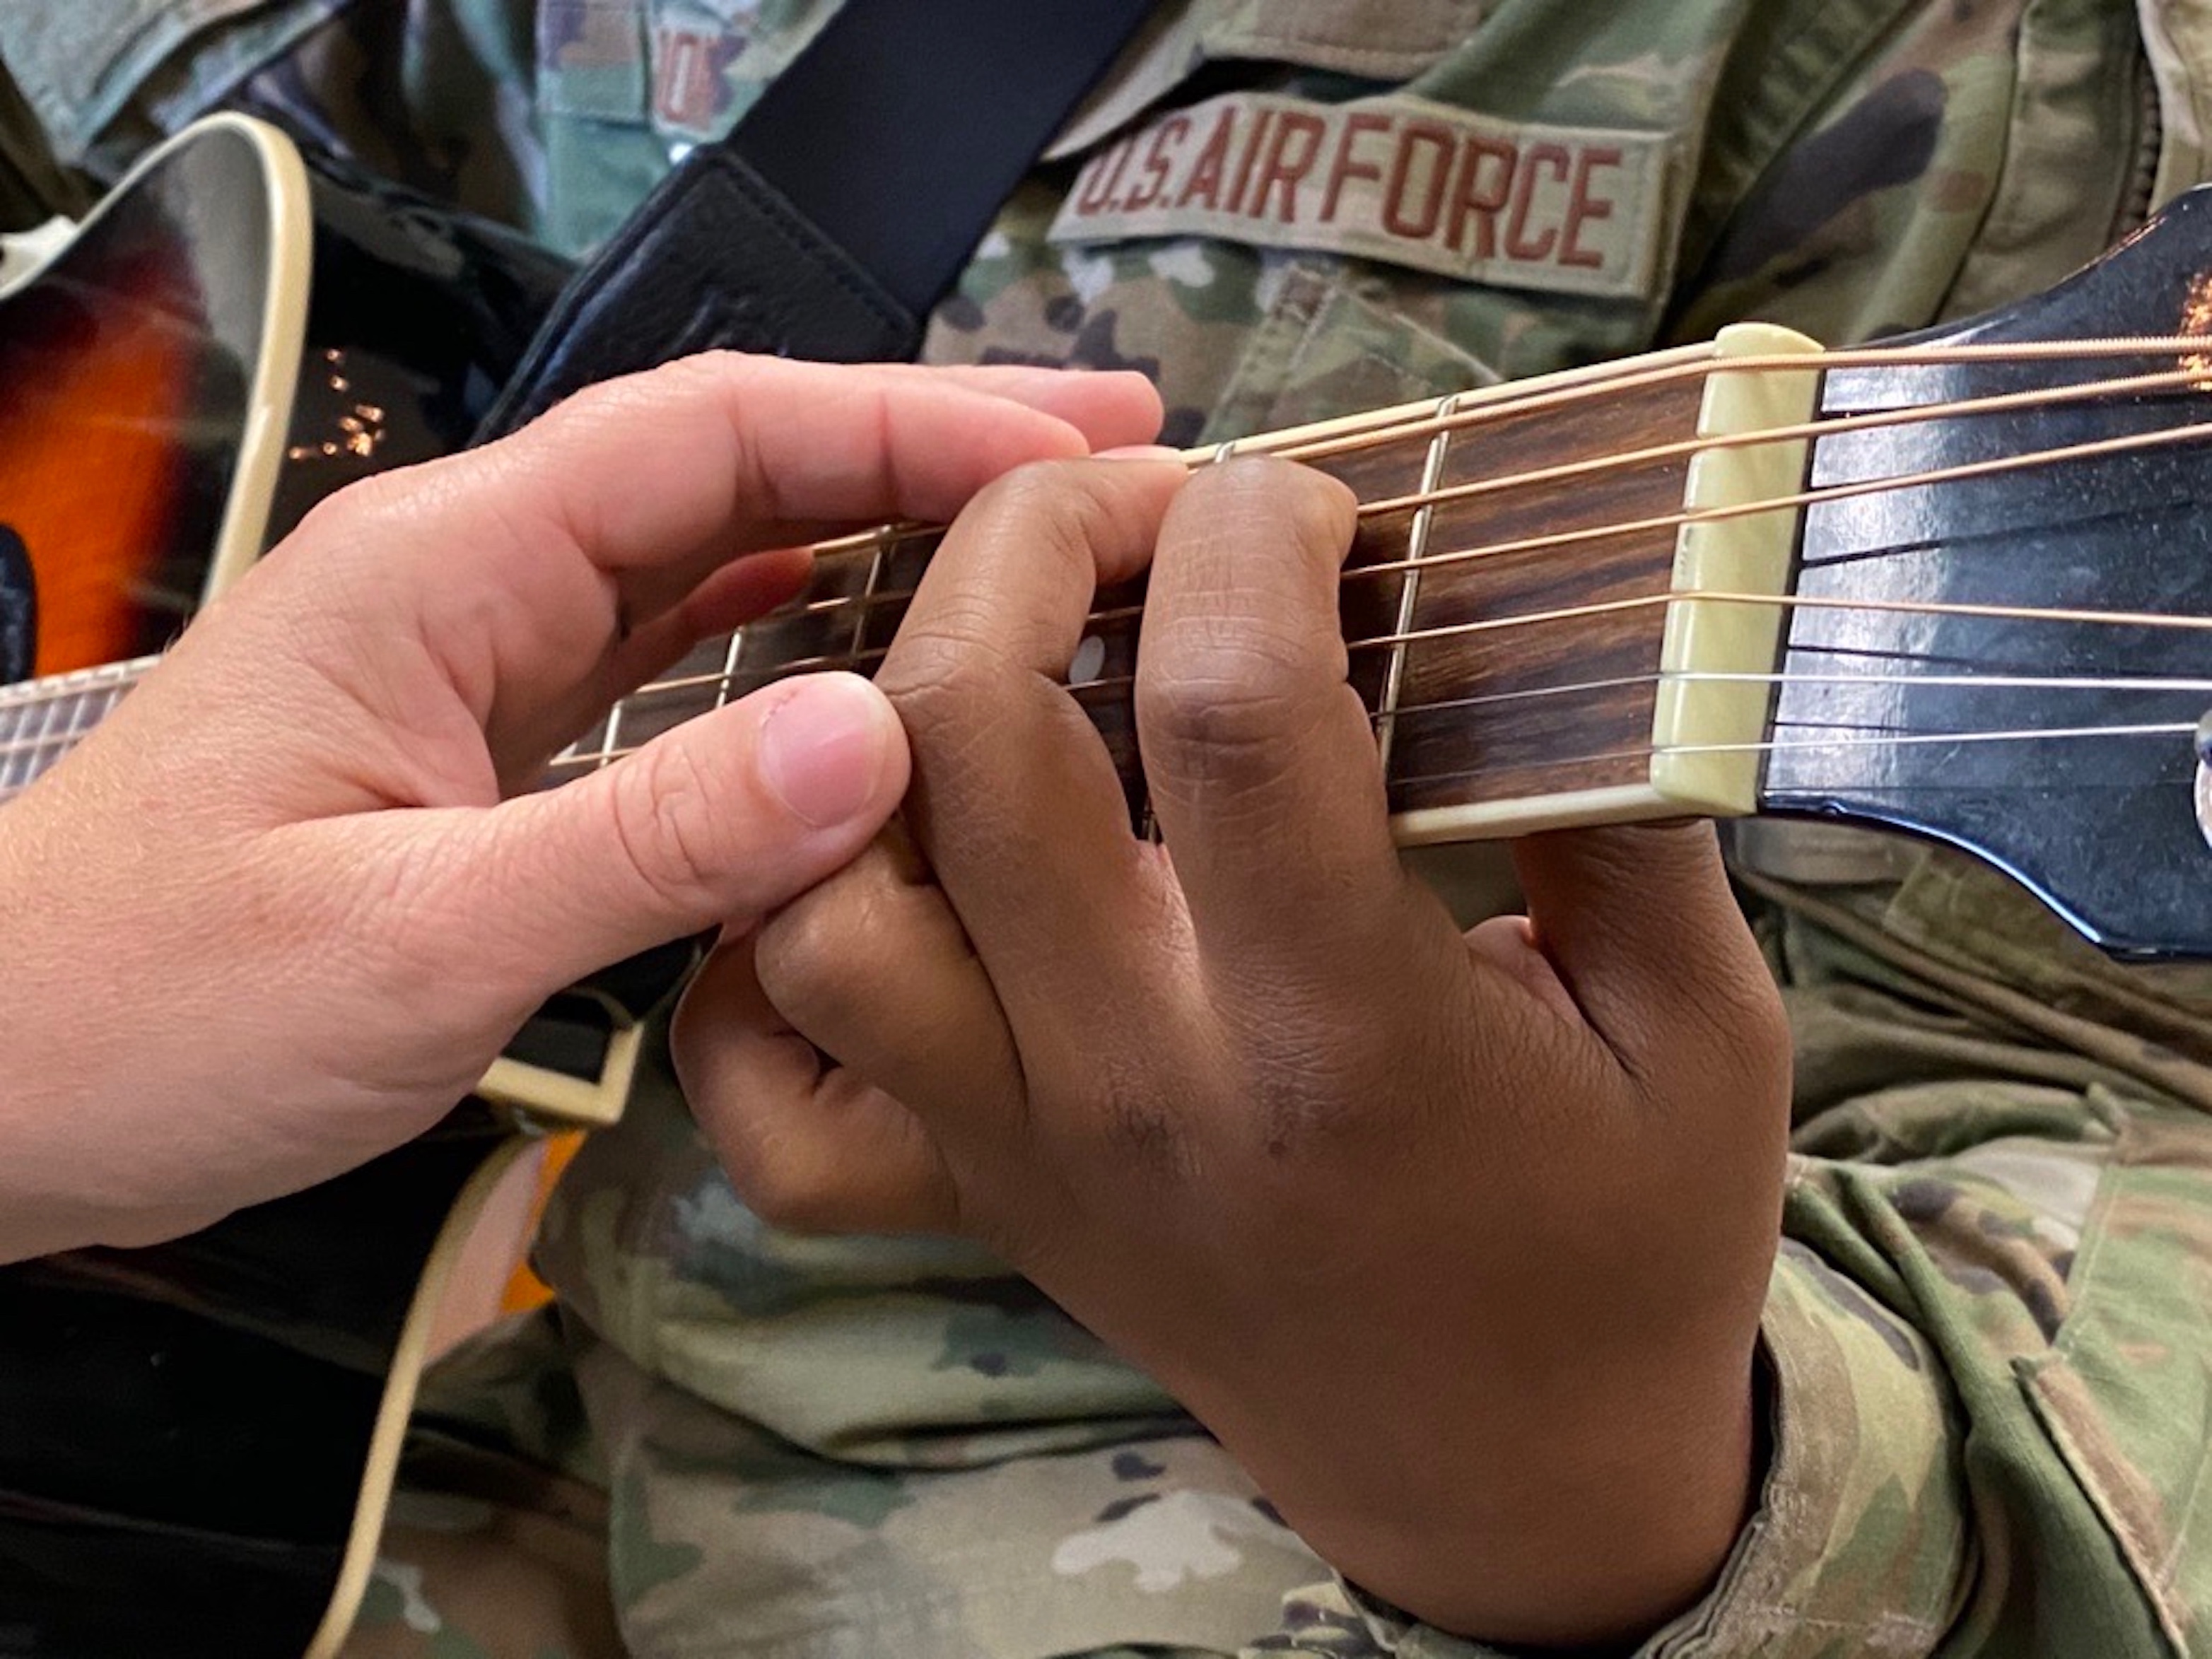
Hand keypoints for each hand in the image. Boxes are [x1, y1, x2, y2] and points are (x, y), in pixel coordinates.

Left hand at [0, 354, 1160, 1261]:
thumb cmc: (152, 1009)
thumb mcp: (418, 933)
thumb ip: (653, 835)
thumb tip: (882, 739)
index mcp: (446, 569)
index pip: (714, 434)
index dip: (908, 421)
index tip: (1070, 439)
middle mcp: (473, 585)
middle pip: (732, 472)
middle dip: (922, 455)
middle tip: (1108, 462)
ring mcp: (481, 666)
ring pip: (712, 567)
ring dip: (870, 547)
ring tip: (1033, 552)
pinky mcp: (488, 752)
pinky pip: (671, 673)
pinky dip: (791, 661)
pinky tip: (882, 682)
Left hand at [673, 456, 1792, 1647]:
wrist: (1501, 1478)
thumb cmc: (1624, 1253)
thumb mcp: (1710, 1036)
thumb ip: (1634, 821)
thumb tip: (1559, 609)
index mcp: (1341, 1035)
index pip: (1230, 711)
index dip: (1259, 536)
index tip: (1318, 509)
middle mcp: (1135, 1078)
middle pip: (969, 740)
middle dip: (1030, 542)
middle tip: (1137, 507)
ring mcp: (1017, 1139)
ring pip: (821, 894)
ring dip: (874, 724)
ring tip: (1003, 648)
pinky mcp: (965, 1184)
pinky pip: (773, 1077)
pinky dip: (775, 944)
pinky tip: (886, 854)